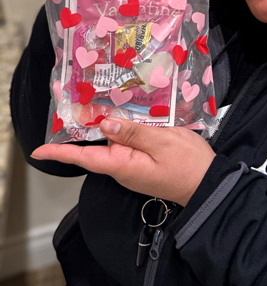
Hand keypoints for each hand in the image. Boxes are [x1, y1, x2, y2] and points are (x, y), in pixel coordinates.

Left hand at [31, 119, 215, 205]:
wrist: (209, 185)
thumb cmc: (188, 163)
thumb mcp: (162, 140)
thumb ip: (132, 132)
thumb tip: (104, 124)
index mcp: (122, 164)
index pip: (83, 158)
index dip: (60, 153)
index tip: (38, 151)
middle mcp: (122, 168)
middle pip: (97, 146)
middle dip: (87, 126)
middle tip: (79, 101)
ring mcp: (133, 167)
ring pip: (113, 143)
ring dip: (109, 124)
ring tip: (105, 100)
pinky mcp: (143, 163)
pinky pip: (127, 145)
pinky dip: (124, 129)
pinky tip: (130, 114)